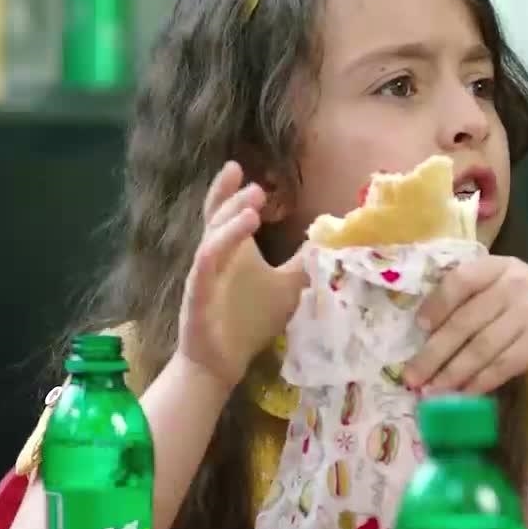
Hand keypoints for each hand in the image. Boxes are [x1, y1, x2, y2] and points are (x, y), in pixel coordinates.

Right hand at [178, 161, 308, 388]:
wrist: (220, 363)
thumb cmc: (249, 322)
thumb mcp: (287, 287)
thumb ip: (303, 263)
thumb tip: (329, 240)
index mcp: (232, 251)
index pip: (225, 212)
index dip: (229, 189)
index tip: (240, 166)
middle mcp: (215, 257)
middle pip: (216, 218)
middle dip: (234, 199)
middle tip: (259, 186)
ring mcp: (204, 276)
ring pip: (211, 240)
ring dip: (230, 223)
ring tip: (254, 209)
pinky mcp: (198, 297)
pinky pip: (204, 269)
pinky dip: (217, 251)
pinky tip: (234, 244)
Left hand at [403, 255, 527, 396]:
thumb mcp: (513, 295)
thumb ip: (479, 300)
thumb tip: (426, 331)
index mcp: (503, 267)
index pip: (460, 280)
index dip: (436, 305)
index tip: (418, 328)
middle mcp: (518, 284)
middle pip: (464, 321)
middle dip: (434, 353)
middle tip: (412, 376)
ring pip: (480, 347)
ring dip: (451, 374)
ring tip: (431, 392)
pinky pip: (500, 365)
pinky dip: (478, 383)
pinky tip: (463, 396)